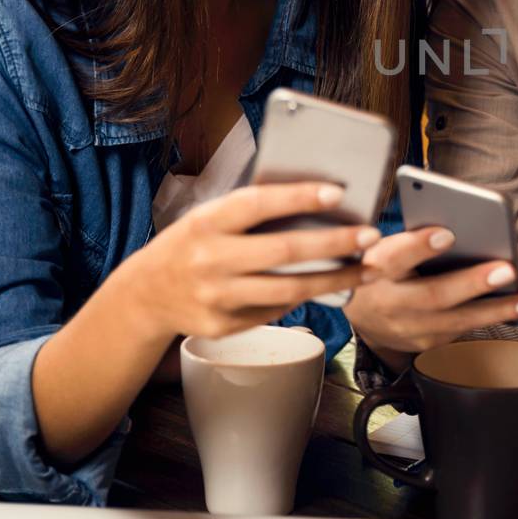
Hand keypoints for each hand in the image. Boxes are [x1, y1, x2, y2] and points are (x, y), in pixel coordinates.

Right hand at [114, 182, 376, 343]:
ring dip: (335, 280)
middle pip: (282, 251)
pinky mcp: (224, 325)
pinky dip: (304, 297)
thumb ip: (251, 212)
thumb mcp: (209, 217)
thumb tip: (315, 202)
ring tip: (368, 269)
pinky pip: (275, 309)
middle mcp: (209, 260)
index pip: (257, 205)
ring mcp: (216, 297)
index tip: (337, 193)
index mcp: (206, 222)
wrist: (146, 295)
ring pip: (288, 289)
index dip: (297, 198)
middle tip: (371, 236)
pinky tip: (328, 287)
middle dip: (334, 244)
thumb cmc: (192, 244)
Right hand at [344, 226, 517, 369]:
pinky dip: (496, 316)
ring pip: (458, 321)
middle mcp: (392, 303)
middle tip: (507, 269)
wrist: (359, 312)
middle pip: (435, 295)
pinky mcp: (426, 343)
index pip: (396, 256)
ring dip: (500, 309)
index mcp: (377, 269)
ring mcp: (409, 329)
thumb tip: (464, 225)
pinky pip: (465, 331)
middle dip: (474, 284)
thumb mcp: (386, 247)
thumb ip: (414, 239)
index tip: (447, 233)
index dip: (420, 246)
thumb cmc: (382, 267)